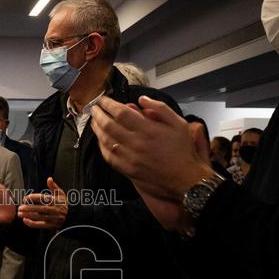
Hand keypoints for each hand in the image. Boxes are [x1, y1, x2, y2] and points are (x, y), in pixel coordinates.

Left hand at [18, 177, 67, 229]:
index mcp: (56, 201)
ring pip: (39, 217)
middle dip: (29, 208)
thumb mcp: (61, 194)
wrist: (72, 217)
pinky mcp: (51, 225)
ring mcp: (53, 218)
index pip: (43, 198)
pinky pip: (41, 225)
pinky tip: (25, 220)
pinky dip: (32, 223)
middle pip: (40, 209)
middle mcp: (55, 210)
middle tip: (20, 207)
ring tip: (19, 214)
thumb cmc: (63, 204)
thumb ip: (54, 187)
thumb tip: (49, 178)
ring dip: (28, 215)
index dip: (33, 198)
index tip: (25, 198)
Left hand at [91, 96, 212, 200]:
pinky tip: (100, 139)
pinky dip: (101, 146)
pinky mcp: (127, 170)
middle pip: (109, 125)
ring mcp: (130, 158)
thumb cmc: (182, 150)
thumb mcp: (179, 123)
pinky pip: (109, 157)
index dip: (108, 105)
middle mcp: (136, 143)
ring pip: (106, 140)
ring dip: (97, 129)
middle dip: (99, 114)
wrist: (184, 179)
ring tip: (94, 120)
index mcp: (148, 129)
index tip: (103, 99)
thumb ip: (160, 108)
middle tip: (94, 108)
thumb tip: (141, 99)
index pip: (121, 113)